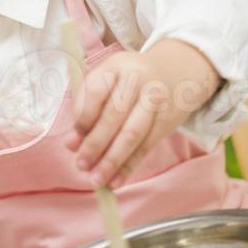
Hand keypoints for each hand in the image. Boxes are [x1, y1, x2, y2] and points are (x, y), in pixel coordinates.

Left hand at [62, 39, 221, 188]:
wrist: (175, 72)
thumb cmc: (129, 80)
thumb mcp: (108, 82)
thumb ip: (86, 109)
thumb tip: (72, 144)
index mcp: (116, 66)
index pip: (95, 92)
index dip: (82, 118)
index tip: (71, 141)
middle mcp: (137, 80)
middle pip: (114, 116)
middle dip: (95, 144)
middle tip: (81, 165)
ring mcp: (155, 100)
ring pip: (132, 134)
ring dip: (112, 160)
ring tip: (96, 179)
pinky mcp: (167, 120)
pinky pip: (146, 146)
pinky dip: (129, 166)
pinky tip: (116, 181)